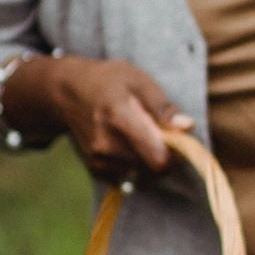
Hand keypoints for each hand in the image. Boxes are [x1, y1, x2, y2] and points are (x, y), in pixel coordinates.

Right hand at [2, 54, 190, 181]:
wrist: (67, 92)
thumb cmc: (108, 81)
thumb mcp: (138, 81)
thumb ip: (162, 107)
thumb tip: (187, 126)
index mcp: (120, 117)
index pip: (158, 157)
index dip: (175, 152)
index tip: (176, 137)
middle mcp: (107, 144)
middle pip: (154, 168)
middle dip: (164, 154)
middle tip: (158, 131)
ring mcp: (99, 159)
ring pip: (143, 173)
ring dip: (149, 158)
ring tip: (139, 133)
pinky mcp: (95, 168)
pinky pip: (129, 174)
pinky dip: (134, 163)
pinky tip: (126, 142)